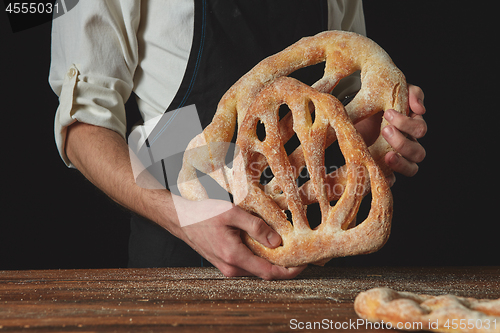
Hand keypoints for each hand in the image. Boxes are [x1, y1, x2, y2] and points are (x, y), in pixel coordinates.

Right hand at [178, 199, 305, 279]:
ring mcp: (227, 267)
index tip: (304, 263)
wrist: (182, 220)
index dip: (290, 270)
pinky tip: (266, 244)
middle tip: (300, 251)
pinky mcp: (225, 263)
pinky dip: (260, 257)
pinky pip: (248, 264)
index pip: (269, 272)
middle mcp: (231, 267)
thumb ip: (256, 227)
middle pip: (265, 272)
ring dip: (272, 260)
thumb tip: (277, 241)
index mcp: (234, 256)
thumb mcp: (232, 213)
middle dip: (284, 265)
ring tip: (287, 245)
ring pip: (257, 268)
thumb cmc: (203, 214)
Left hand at [381, 84, 426, 177]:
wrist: (355, 113)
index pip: (420, 130)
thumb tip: (420, 108)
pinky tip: (380, 173)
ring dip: (401, 162)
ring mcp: (398, 158)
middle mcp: (408, 145)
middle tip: (385, 130)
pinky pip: (392, 180)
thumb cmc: (377, 103)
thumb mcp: (392, 91)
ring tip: (386, 154)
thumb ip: (410, 92)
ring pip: (412, 169)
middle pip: (419, 153)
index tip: (388, 113)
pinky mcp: (384, 168)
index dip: (407, 124)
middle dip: (403, 142)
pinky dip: (389, 179)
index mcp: (411, 127)